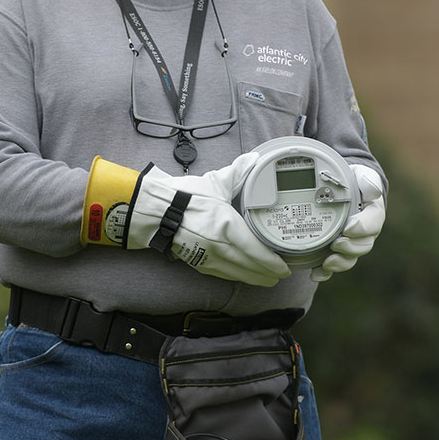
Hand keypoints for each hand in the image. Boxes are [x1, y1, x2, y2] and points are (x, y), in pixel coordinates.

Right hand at [127, 152, 290, 286]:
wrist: (155, 213)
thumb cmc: (183, 198)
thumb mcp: (214, 183)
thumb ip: (237, 173)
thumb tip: (254, 160)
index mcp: (226, 225)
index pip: (255, 250)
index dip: (272, 262)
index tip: (284, 268)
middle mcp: (219, 245)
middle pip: (249, 266)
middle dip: (267, 273)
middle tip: (280, 276)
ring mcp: (208, 256)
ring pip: (237, 273)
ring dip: (254, 278)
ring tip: (267, 280)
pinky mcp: (198, 262)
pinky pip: (222, 273)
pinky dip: (236, 276)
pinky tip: (243, 276)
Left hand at [311, 165, 384, 282]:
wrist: (336, 189)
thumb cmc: (350, 181)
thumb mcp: (359, 175)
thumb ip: (367, 180)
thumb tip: (373, 188)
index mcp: (372, 212)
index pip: (374, 221)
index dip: (362, 227)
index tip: (348, 228)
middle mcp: (365, 231)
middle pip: (364, 245)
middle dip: (350, 248)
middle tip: (336, 244)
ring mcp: (351, 243)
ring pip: (350, 258)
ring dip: (340, 262)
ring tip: (327, 263)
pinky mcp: (336, 251)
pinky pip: (334, 266)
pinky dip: (325, 272)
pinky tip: (316, 274)